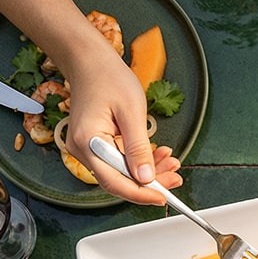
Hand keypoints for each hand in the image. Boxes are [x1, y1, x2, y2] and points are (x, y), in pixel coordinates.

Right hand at [57, 41, 184, 204]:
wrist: (90, 61)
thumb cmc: (108, 77)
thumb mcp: (131, 111)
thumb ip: (138, 147)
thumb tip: (145, 177)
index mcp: (88, 142)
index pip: (115, 182)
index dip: (141, 194)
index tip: (163, 197)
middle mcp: (82, 150)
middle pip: (118, 180)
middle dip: (149, 182)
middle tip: (175, 177)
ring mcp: (87, 148)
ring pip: (120, 171)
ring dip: (146, 170)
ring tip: (170, 161)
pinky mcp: (94, 145)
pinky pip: (118, 160)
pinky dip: (138, 159)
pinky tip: (156, 153)